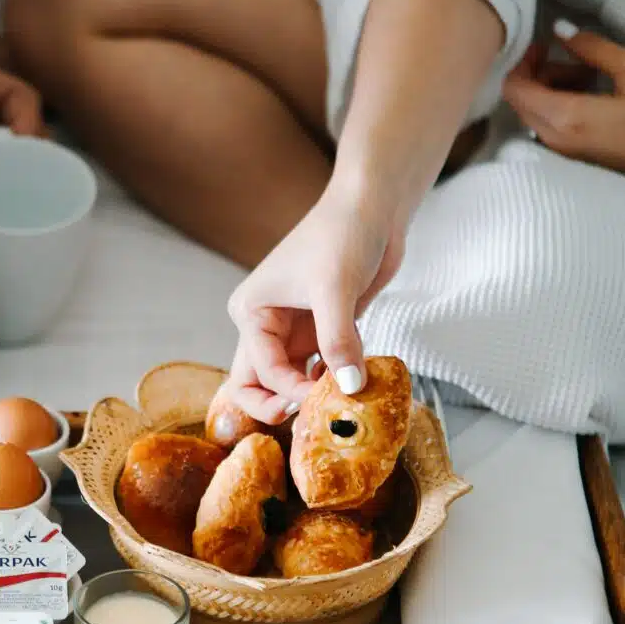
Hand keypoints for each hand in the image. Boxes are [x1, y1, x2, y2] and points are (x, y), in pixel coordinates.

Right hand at [225, 186, 404, 422]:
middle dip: (278, 404)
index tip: (323, 396)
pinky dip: (334, 379)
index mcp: (251, 312)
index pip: (261, 369)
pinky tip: (355, 379)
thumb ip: (338, 341)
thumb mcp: (335, 288)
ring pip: (288, 380)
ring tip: (338, 402)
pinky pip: (319, 368)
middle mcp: (264, 325)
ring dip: (309, 395)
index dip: (290, 389)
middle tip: (307, 417)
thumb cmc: (342, 234)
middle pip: (255, 384)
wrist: (373, 206)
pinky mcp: (320, 331)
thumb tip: (349, 388)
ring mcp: (292, 331)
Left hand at [503, 20, 624, 181]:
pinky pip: (547, 122)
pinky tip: (589, 91)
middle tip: (574, 58)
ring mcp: (558, 148)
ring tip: (589, 73)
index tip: (542, 46)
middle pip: (521, 99)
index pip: (514, 89)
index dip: (521, 62)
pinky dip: (559, 102)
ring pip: (534, 110)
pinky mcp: (568, 152)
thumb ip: (593, 48)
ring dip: (553, 86)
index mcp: (564, 116)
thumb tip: (560, 29)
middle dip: (539, 73)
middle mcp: (552, 136)